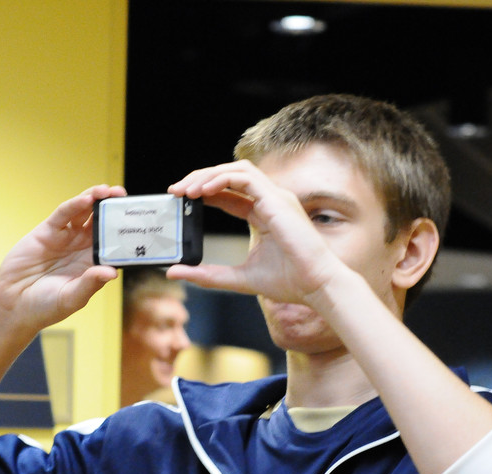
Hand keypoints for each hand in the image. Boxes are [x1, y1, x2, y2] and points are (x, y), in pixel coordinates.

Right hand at [0, 184, 125, 332]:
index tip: (140, 223)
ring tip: (109, 191)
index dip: (126, 232)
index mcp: (93, 263)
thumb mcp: (72, 298)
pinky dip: (75, 204)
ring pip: (84, 213)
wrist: (14, 304)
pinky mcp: (47, 232)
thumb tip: (112, 273)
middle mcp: (82, 247)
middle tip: (126, 198)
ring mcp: (65, 238)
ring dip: (96, 200)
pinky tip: (86, 198)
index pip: (114, 243)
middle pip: (102, 223)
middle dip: (114, 209)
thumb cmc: (46, 306)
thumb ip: (90, 284)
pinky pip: (63, 214)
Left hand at [166, 160, 342, 304]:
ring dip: (208, 175)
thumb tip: (174, 271)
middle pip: (230, 175)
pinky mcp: (277, 199)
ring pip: (236, 170)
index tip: (180, 199)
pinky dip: (222, 179)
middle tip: (176, 190)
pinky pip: (245, 177)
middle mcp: (270, 201)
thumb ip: (208, 275)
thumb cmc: (290, 282)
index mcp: (263, 214)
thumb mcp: (238, 278)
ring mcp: (275, 197)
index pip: (228, 193)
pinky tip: (203, 191)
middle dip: (200, 178)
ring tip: (187, 190)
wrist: (316, 286)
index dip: (203, 191)